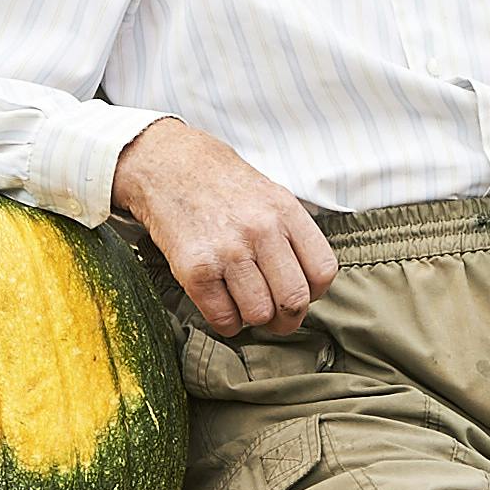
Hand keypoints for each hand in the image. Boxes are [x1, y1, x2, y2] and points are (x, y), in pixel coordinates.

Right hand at [111, 117, 337, 339]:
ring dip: (253, 318)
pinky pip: (223, 319)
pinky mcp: (194, 270)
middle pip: (293, 300)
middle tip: (276, 316)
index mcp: (285, 211)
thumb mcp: (271, 195)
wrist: (166, 166)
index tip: (301, 293)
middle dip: (287, 319)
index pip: (322, 272)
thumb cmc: (222, 186)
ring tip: (243, 302)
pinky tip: (222, 304)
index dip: (315, 293)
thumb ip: (293, 235)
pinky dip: (226, 322)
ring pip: (259, 314)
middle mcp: (260, 230)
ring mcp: (226, 251)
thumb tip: (308, 287)